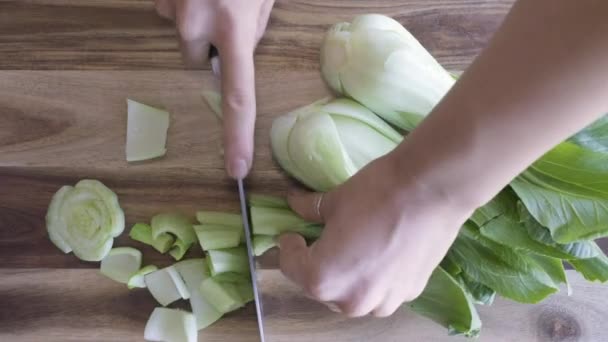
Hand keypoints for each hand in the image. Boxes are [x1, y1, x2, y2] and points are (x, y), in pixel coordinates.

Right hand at [155, 0, 274, 178]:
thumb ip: (252, 28)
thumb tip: (239, 50)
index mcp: (232, 26)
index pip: (237, 95)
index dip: (237, 136)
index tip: (237, 168)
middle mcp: (195, 22)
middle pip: (194, 62)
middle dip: (209, 48)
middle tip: (225, 17)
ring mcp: (172, 6)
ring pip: (183, 35)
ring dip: (198, 22)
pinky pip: (171, 10)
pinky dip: (185, 3)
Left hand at [278, 154, 473, 316]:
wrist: (432, 189)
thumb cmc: (376, 193)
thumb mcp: (334, 200)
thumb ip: (309, 210)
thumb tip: (295, 206)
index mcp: (323, 279)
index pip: (292, 267)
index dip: (289, 246)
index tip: (293, 233)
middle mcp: (351, 301)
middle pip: (322, 286)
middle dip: (317, 264)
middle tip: (321, 239)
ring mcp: (384, 301)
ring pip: (353, 295)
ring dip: (347, 276)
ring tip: (353, 248)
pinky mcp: (410, 292)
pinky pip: (382, 291)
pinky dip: (375, 276)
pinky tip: (380, 251)